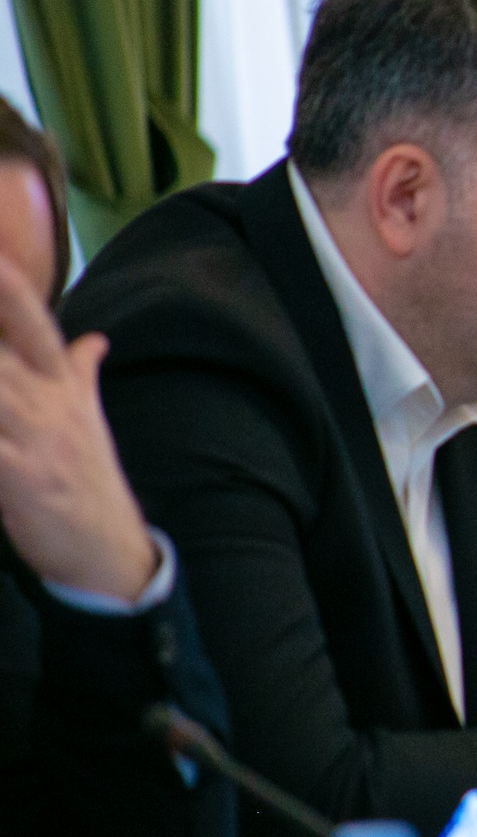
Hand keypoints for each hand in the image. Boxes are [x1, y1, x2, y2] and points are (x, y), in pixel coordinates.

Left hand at [0, 254, 156, 601]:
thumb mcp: (89, 420)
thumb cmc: (88, 480)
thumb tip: (94, 338)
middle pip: (4, 349)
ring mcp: (36, 439)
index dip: (11, 288)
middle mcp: (50, 404)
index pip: (34, 322)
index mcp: (64, 386)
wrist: (107, 548)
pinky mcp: (22, 479)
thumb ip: (82, 372)